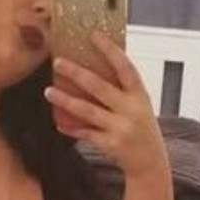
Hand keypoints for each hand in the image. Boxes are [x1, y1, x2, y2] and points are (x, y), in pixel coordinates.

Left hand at [45, 32, 165, 178]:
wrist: (151, 164)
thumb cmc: (142, 130)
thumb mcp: (140, 106)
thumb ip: (123, 91)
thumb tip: (94, 70)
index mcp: (140, 95)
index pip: (125, 67)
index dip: (110, 50)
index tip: (93, 35)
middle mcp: (131, 110)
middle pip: (100, 86)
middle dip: (76, 73)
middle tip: (58, 62)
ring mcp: (120, 128)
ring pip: (87, 110)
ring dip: (66, 100)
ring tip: (49, 91)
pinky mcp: (111, 144)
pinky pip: (86, 133)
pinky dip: (71, 128)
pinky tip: (59, 123)